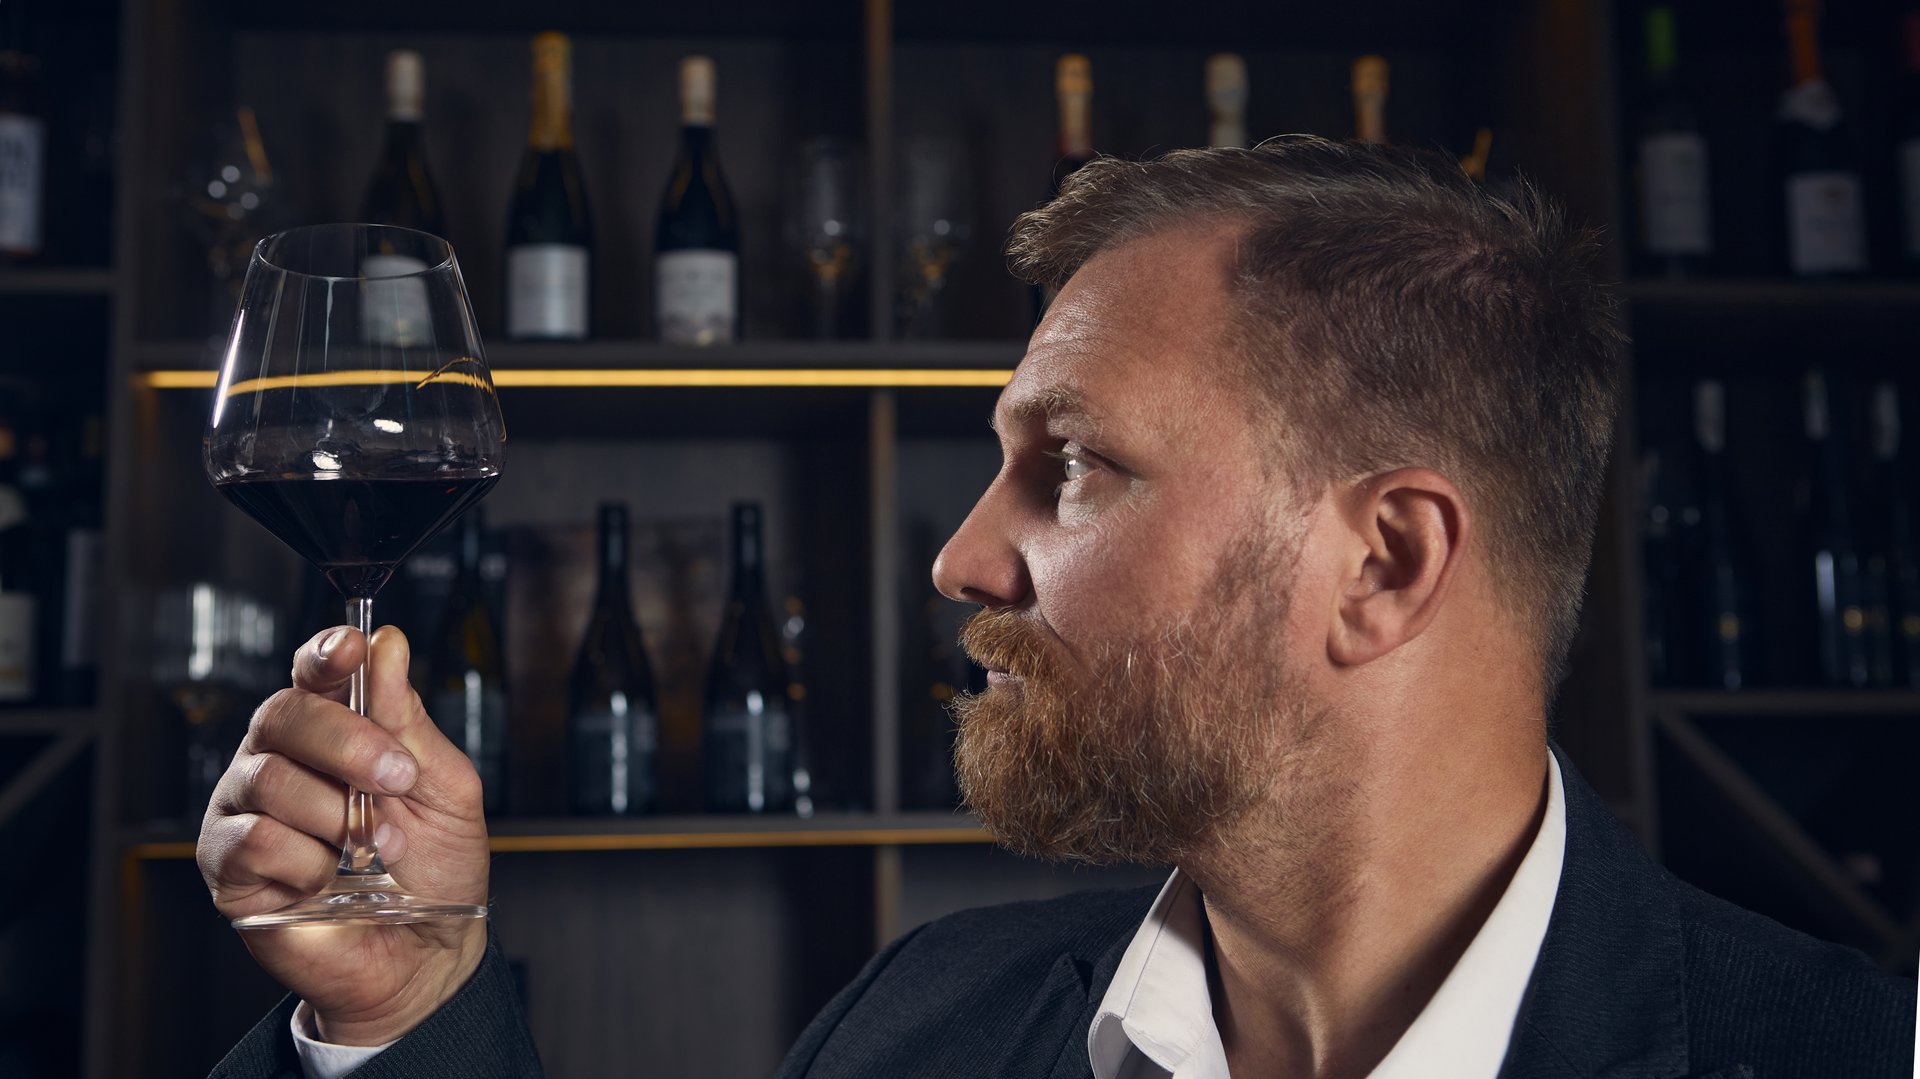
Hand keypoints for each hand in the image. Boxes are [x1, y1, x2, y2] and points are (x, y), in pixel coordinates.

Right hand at [196, 625, 491, 1045]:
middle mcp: (280, 760)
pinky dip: (305, 860)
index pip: (313, 674)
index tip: (351, 646)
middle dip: (346, 741)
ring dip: (336, 815)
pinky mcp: (228, 866)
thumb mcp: (442, 787)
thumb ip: (407, 721)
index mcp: (333, 733)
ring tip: (371, 850)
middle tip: (396, 779)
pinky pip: (252, 839)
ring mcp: (246, 811)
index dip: (325, 654)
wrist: (426, 954)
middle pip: (281, 713)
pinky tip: (327, 880)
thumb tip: (388, 644)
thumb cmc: (435, 869)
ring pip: (267, 777)